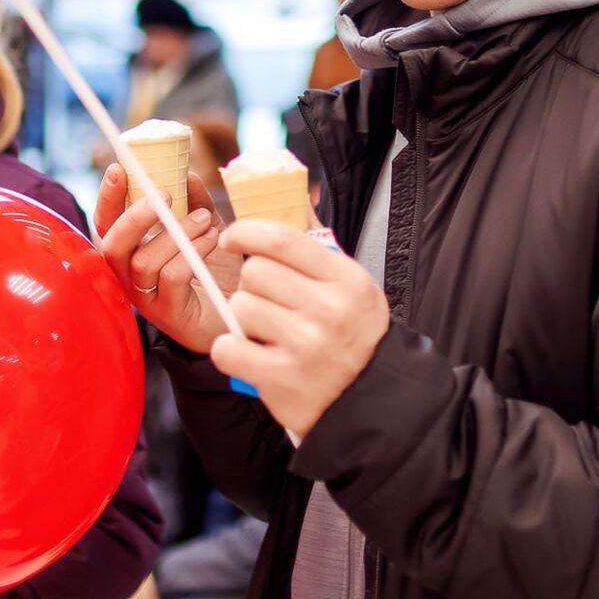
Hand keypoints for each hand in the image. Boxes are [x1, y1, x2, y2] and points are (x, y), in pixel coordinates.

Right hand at [94, 164, 237, 353]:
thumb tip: (186, 172)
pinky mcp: (169, 314)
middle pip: (111, 246)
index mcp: (133, 249)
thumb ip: (195, 200)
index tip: (119, 169)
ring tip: (204, 220)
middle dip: (133, 217)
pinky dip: (191, 254)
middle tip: (163, 196)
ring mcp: (147, 297)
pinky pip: (170, 278)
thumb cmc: (217, 270)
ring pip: (143, 262)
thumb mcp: (206, 227)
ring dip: (176, 233)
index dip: (107, 197)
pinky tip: (213, 241)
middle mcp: (131, 275)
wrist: (245, 309)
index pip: (107, 223)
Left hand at [210, 219, 389, 442]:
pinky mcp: (281, 379)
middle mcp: (328, 311)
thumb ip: (318, 247)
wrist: (371, 400)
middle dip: (254, 286)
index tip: (232, 237)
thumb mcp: (351, 286)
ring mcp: (305, 346)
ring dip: (244, 319)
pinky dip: (231, 351)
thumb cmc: (354, 335)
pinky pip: (228, 348)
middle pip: (255, 273)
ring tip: (267, 331)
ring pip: (240, 307)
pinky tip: (250, 353)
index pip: (282, 239)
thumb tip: (294, 198)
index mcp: (345, 280)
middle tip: (269, 302)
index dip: (246, 231)